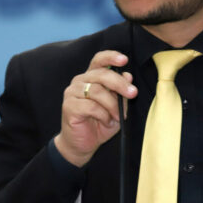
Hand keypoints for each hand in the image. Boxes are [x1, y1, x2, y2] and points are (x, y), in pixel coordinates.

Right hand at [54, 50, 136, 166]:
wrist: (82, 145)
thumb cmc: (100, 124)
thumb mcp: (117, 108)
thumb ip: (122, 93)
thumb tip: (128, 76)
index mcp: (91, 77)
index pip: (99, 60)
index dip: (111, 57)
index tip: (124, 60)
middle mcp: (80, 81)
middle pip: (102, 74)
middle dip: (120, 83)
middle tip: (133, 93)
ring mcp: (72, 92)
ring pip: (97, 91)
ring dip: (112, 105)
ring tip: (117, 116)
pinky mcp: (69, 106)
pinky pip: (91, 106)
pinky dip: (103, 114)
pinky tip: (106, 121)